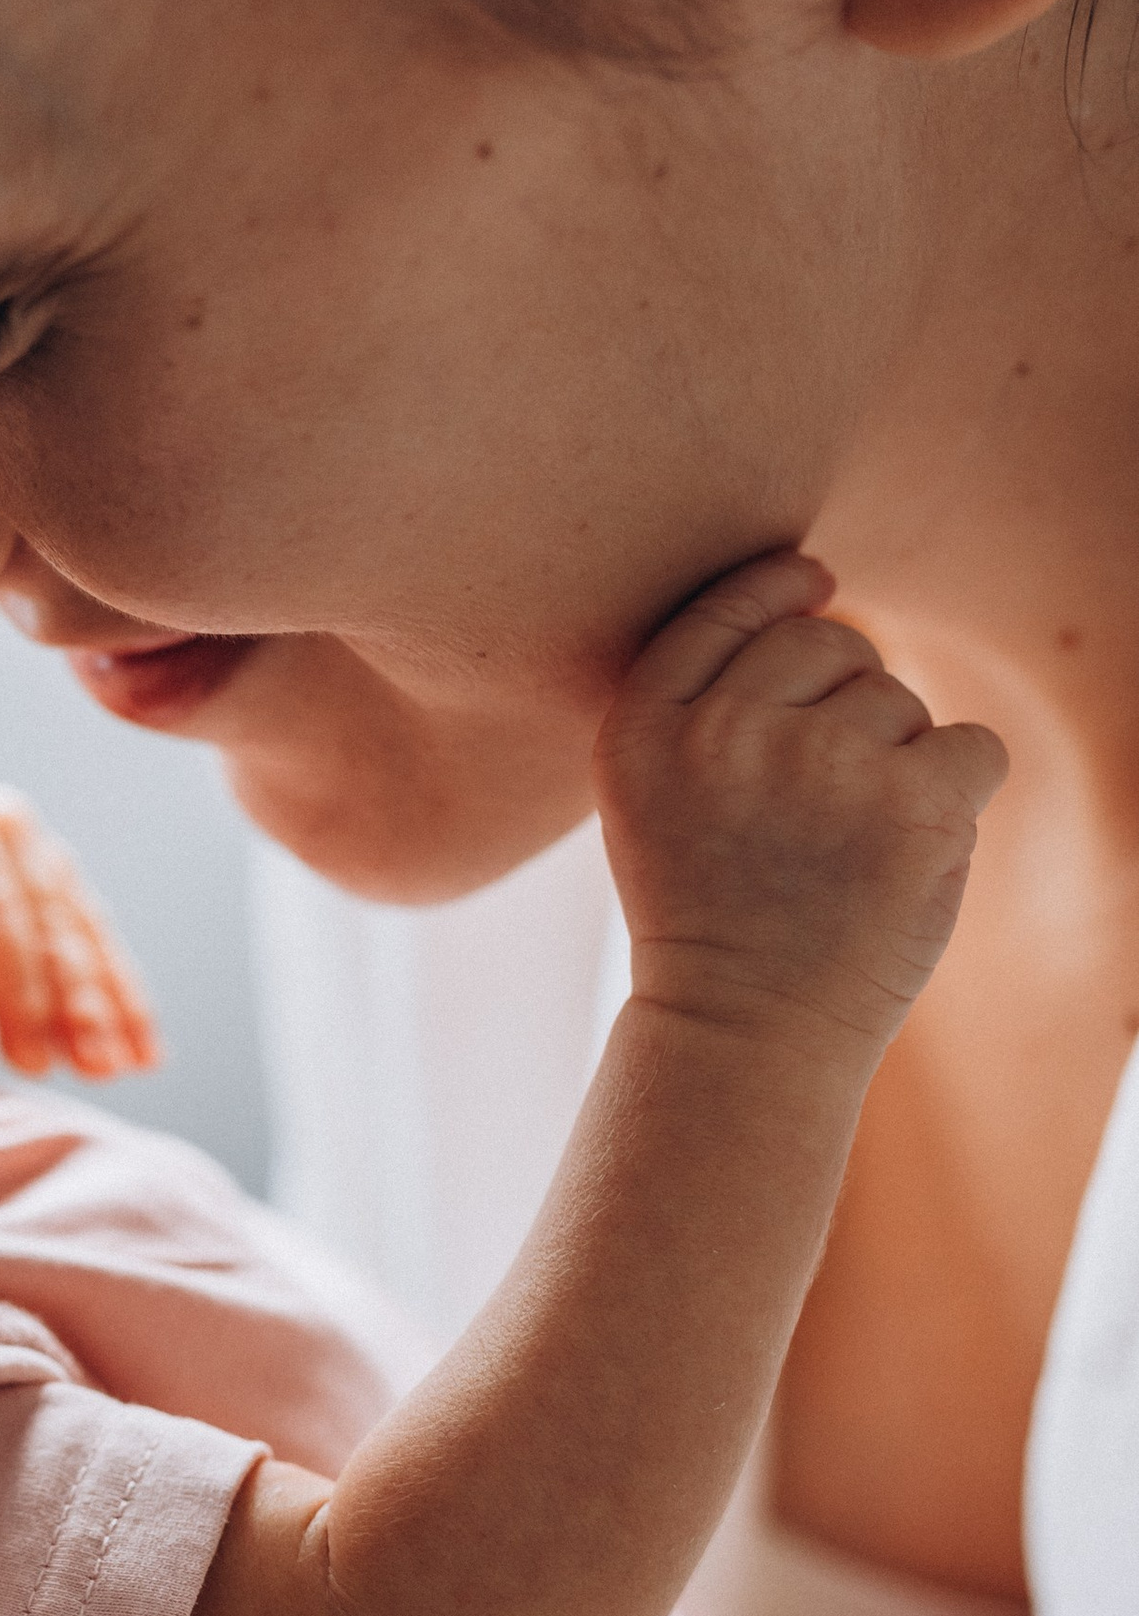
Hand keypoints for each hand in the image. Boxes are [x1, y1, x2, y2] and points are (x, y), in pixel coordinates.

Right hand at [596, 550, 1007, 1058]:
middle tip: (821, 800)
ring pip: (900, 701)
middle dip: (845, 700)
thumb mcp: (654, 799)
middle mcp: (723, 733)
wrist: (744, 1034)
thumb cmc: (709, 913)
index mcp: (642, 729)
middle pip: (828, 643)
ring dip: (897, 761)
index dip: (777, 587)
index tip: (813, 582)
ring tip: (849, 847)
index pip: (724, 610)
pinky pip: (972, 746)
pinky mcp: (909, 802)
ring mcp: (817, 763)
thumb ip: (707, 696)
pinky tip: (907, 851)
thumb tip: (815, 588)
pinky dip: (958, 796)